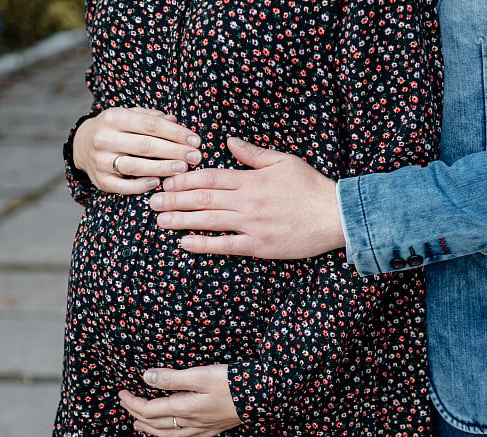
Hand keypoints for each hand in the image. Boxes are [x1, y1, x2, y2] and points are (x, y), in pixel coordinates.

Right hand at [73, 107, 201, 194]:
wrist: (82, 144)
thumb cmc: (116, 129)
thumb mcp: (130, 115)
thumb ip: (152, 117)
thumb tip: (176, 121)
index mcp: (113, 117)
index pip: (151, 125)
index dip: (176, 133)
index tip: (196, 141)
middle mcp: (104, 138)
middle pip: (146, 146)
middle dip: (174, 151)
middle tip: (196, 157)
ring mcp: (100, 161)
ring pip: (136, 166)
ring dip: (162, 168)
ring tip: (183, 169)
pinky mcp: (100, 180)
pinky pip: (123, 186)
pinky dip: (141, 185)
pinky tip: (158, 182)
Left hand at [118, 364, 241, 436]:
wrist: (264, 395)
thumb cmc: (232, 382)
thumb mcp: (200, 374)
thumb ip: (172, 378)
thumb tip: (145, 377)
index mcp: (184, 408)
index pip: (148, 409)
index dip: (132, 402)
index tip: (121, 392)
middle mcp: (190, 422)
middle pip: (155, 423)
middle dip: (136, 414)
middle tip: (125, 404)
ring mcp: (202, 428)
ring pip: (169, 433)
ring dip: (150, 429)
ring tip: (138, 426)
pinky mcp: (214, 429)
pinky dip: (173, 435)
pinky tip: (174, 432)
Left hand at [149, 137, 345, 258]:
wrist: (335, 215)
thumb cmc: (311, 187)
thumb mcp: (284, 161)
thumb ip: (254, 153)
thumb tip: (229, 141)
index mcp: (251, 179)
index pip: (210, 178)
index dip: (185, 178)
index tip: (166, 179)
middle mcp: (247, 201)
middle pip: (202, 199)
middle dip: (174, 198)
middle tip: (151, 200)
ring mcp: (252, 224)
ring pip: (209, 221)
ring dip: (181, 219)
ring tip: (160, 219)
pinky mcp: (259, 245)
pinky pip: (226, 245)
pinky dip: (204, 244)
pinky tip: (185, 242)